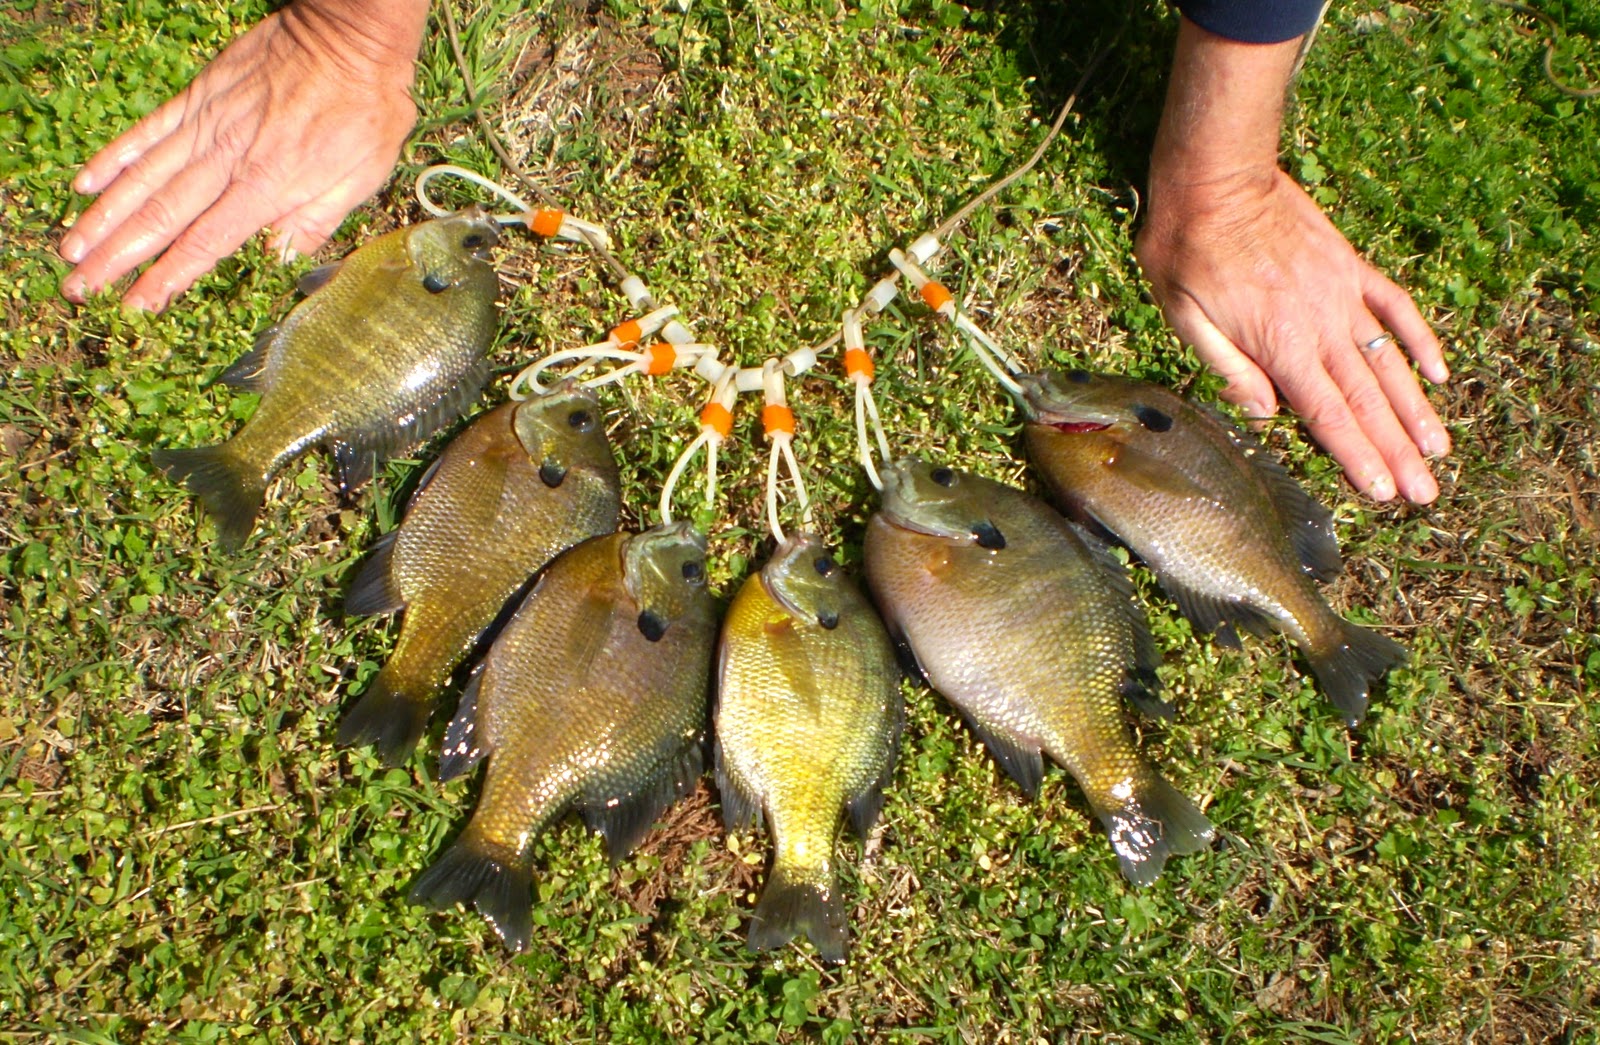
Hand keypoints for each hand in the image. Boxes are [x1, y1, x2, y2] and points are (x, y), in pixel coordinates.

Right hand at [59, 0, 426, 311]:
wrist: (348, 36)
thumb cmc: (366, 109)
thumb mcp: (362, 176)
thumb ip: (316, 220)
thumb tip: (278, 260)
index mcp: (269, 187)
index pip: (205, 244)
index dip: (166, 278)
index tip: (134, 307)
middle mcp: (227, 160)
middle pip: (161, 218)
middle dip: (116, 258)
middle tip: (78, 288)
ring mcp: (207, 126)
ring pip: (144, 179)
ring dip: (103, 217)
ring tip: (70, 248)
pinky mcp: (199, 97)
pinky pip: (148, 131)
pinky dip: (115, 158)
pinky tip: (86, 183)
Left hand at [1136, 168, 1451, 503]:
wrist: (1218, 178)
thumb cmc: (1186, 249)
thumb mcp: (1182, 316)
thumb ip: (1227, 369)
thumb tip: (1265, 415)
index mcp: (1280, 345)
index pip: (1328, 417)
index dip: (1359, 458)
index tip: (1386, 493)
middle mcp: (1321, 325)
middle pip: (1366, 401)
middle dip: (1398, 452)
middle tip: (1427, 493)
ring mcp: (1341, 294)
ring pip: (1387, 363)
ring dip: (1415, 410)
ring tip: (1439, 450)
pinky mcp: (1348, 266)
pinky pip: (1395, 306)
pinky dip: (1419, 340)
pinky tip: (1439, 372)